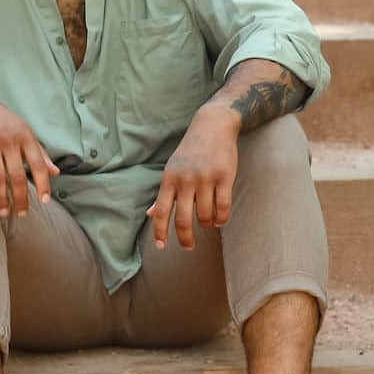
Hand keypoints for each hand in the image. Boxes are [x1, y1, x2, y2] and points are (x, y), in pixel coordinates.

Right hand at [0, 91, 58, 217]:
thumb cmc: (4, 123)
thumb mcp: (25, 133)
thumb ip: (40, 154)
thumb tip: (56, 173)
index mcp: (25, 138)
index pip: (38, 165)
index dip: (43, 185)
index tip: (44, 202)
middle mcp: (9, 140)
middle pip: (17, 176)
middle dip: (20, 198)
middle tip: (21, 214)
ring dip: (0, 198)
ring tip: (2, 213)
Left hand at [146, 103, 239, 249]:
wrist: (213, 126)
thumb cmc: (191, 151)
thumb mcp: (172, 169)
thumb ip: (164, 193)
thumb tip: (149, 215)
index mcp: (169, 179)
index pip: (160, 211)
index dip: (160, 232)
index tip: (161, 247)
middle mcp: (185, 180)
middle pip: (182, 219)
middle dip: (185, 238)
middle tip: (188, 247)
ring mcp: (205, 178)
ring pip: (205, 215)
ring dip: (207, 224)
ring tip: (208, 223)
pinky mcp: (224, 176)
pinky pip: (223, 207)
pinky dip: (221, 218)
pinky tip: (219, 220)